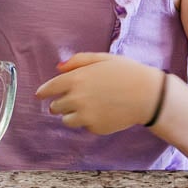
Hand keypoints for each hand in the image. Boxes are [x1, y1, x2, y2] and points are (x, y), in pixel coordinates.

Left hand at [36, 53, 159, 134]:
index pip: (49, 88)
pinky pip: (84, 126)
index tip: (40, 95)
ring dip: (72, 114)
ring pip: (66, 120)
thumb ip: (78, 61)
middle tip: (73, 99)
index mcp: (76, 79)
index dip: (43, 92)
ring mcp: (85, 115)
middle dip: (60, 103)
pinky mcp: (95, 128)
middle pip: (55, 107)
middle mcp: (76, 98)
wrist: (148, 95)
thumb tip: (58, 67)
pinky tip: (103, 112)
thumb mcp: (101, 59)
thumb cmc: (126, 72)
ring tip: (88, 107)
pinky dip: (89, 121)